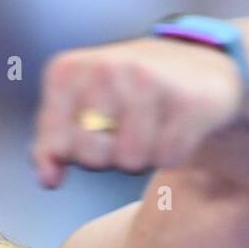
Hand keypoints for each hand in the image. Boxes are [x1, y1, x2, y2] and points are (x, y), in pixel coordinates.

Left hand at [31, 34, 244, 188]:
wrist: (199, 68)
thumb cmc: (128, 96)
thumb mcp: (79, 111)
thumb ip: (52, 145)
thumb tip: (48, 179)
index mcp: (68, 72)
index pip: (57, 147)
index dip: (75, 153)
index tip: (92, 129)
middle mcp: (104, 68)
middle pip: (93, 157)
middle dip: (110, 156)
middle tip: (126, 127)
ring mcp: (146, 80)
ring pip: (131, 161)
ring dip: (144, 155)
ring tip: (152, 124)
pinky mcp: (187, 100)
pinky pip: (168, 159)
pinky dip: (173, 153)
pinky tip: (177, 125)